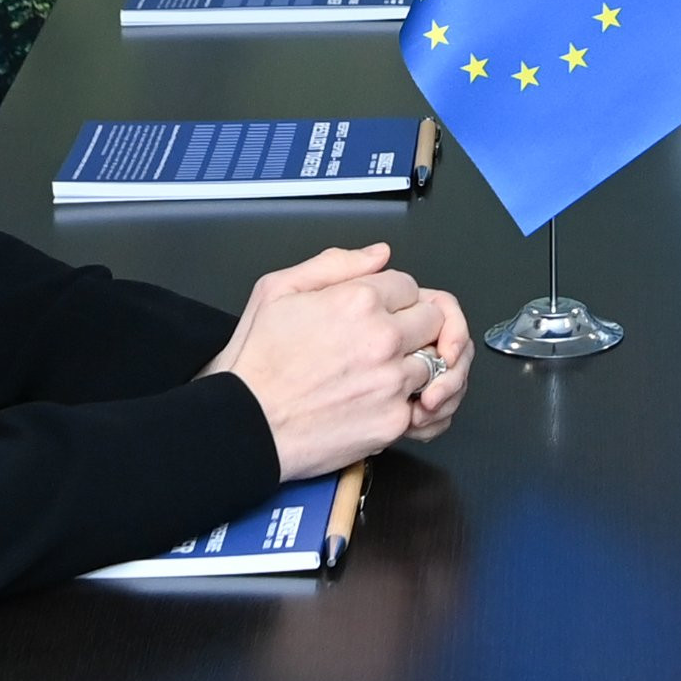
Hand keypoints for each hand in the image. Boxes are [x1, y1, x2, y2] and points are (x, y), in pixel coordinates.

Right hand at [201, 245, 471, 478]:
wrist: (245, 425)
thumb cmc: (255, 364)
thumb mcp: (277, 290)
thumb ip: (335, 264)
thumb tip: (378, 254)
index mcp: (358, 300)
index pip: (409, 285)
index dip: (393, 298)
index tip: (380, 312)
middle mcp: (383, 338)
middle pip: (433, 319)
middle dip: (414, 326)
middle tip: (389, 340)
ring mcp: (392, 381)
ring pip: (435, 361)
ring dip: (415, 365)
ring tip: (384, 373)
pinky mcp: (394, 421)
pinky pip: (428, 404)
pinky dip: (416, 402)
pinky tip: (388, 400)